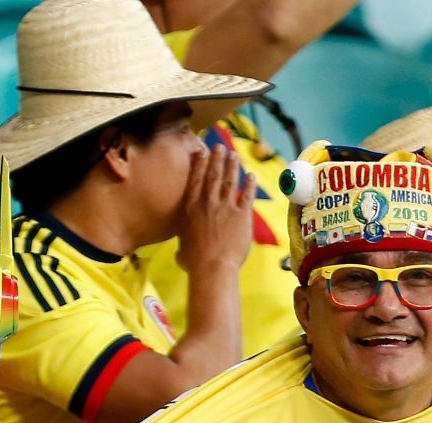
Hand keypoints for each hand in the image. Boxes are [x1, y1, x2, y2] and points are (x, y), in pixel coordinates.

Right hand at [174, 143, 251, 277]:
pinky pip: (247, 196)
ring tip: (233, 154)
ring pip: (229, 181)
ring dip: (232, 166)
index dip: (199, 164)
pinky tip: (251, 175)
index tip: (202, 152)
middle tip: (219, 146)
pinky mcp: (242, 216)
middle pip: (213, 175)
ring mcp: (225, 208)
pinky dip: (250, 185)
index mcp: (191, 209)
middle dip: (217, 159)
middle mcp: (207, 203)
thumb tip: (180, 251)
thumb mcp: (182, 250)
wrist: (213, 267)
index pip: (195, 180)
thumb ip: (184, 243)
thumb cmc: (194, 262)